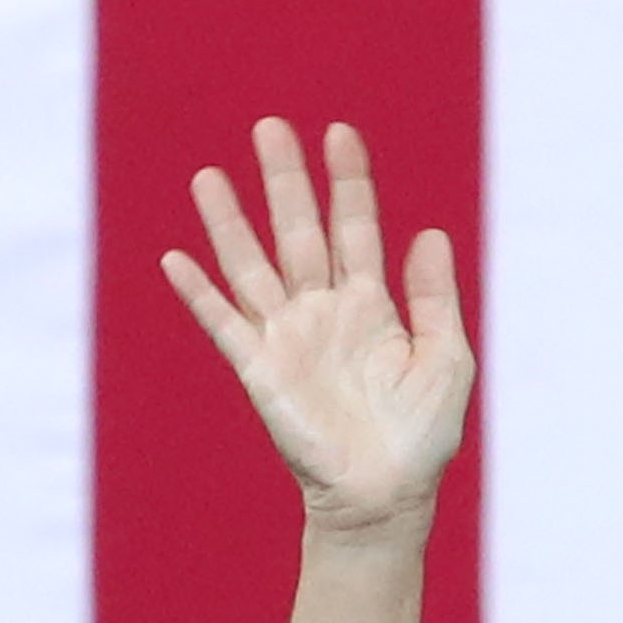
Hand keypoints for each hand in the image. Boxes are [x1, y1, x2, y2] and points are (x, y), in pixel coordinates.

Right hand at [162, 119, 472, 535]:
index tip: (340, 133)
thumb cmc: (420, 437)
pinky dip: (200, 294)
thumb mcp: (446, 360)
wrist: (385, 496)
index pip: (355, 229)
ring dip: (230, 222)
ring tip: (210, 175)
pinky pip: (224, 324)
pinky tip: (176, 260)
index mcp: (371, 307)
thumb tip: (430, 233)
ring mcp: (288, 338)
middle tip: (270, 126)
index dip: (349, 182)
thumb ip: (436, 299)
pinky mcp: (260, 371)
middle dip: (286, 181)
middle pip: (299, 232)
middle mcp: (324, 312)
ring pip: (252, 266)